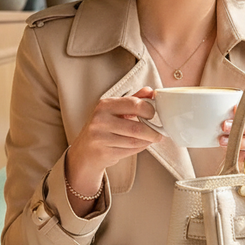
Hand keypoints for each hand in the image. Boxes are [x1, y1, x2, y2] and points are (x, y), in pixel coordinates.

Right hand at [65, 87, 161, 214]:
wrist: (85, 150)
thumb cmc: (103, 127)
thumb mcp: (115, 109)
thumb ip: (133, 100)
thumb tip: (150, 92)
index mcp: (105, 105)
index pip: (134, 104)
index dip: (149, 110)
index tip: (154, 114)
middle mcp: (100, 120)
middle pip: (136, 128)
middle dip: (152, 132)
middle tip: (158, 132)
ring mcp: (100, 138)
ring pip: (135, 141)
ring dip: (147, 141)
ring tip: (151, 138)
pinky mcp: (104, 152)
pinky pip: (130, 151)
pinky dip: (140, 148)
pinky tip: (141, 144)